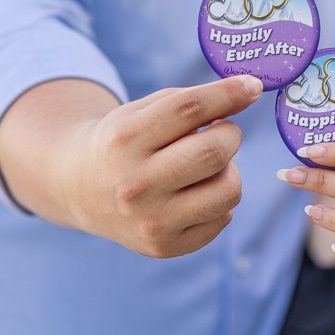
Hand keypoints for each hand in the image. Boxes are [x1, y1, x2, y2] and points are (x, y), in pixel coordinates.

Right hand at [0, 74, 263, 257]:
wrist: (80, 188)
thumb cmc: (124, 140)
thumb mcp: (143, 111)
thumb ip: (192, 100)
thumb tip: (250, 91)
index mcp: (125, 139)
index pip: (189, 109)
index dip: (228, 93)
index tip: (253, 86)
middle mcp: (135, 185)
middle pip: (214, 152)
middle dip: (230, 134)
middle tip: (222, 131)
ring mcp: (150, 221)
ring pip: (228, 189)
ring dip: (230, 170)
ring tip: (209, 166)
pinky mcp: (165, 247)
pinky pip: (223, 218)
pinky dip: (219, 200)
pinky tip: (196, 192)